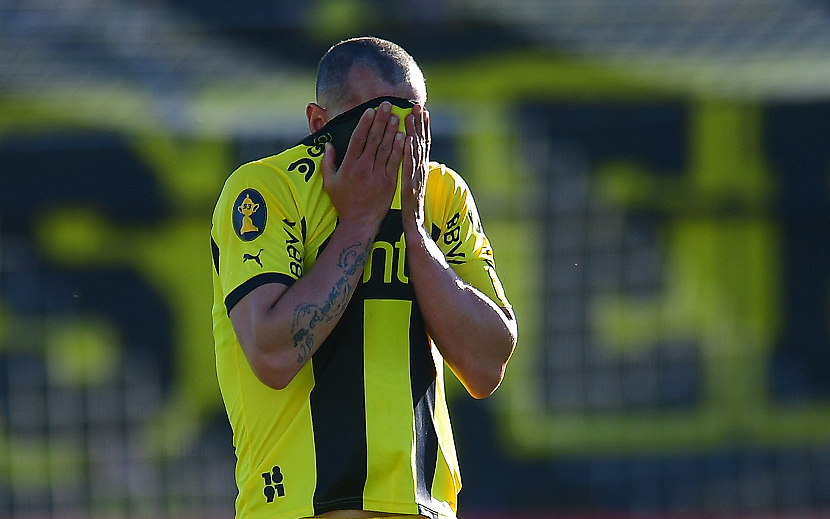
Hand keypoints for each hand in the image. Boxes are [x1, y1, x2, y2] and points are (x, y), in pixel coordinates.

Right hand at [321, 101, 404, 232]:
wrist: (359, 222)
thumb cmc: (344, 202)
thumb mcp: (330, 182)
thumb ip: (328, 162)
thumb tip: (328, 145)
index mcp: (348, 166)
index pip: (357, 139)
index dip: (364, 123)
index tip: (369, 111)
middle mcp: (363, 168)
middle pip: (373, 139)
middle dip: (380, 120)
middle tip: (386, 105)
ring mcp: (377, 175)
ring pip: (386, 148)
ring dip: (391, 130)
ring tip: (396, 116)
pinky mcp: (389, 182)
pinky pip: (395, 162)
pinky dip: (399, 149)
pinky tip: (404, 136)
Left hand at [401, 104, 430, 229]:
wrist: (413, 230)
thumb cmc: (408, 209)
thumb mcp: (410, 186)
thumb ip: (410, 170)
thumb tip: (407, 157)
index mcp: (419, 170)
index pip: (421, 144)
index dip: (422, 128)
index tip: (421, 111)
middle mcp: (420, 172)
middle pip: (421, 144)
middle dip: (420, 125)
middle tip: (418, 107)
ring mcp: (416, 180)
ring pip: (416, 154)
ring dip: (414, 134)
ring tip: (411, 118)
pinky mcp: (410, 188)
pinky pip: (409, 169)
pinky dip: (408, 154)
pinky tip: (406, 141)